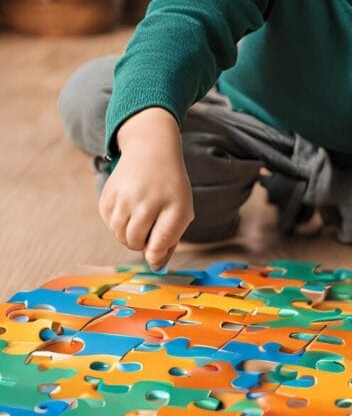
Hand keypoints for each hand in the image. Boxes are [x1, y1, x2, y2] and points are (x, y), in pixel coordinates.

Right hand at [98, 107, 193, 270]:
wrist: (151, 149)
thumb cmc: (169, 186)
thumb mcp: (181, 208)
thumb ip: (170, 238)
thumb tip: (155, 266)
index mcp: (171, 204)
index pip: (160, 242)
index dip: (158, 253)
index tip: (157, 253)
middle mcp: (145, 200)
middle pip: (136, 243)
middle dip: (144, 242)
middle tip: (151, 225)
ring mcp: (123, 198)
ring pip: (120, 236)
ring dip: (130, 234)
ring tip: (141, 215)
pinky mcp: (106, 197)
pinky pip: (109, 225)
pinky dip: (119, 223)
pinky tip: (129, 206)